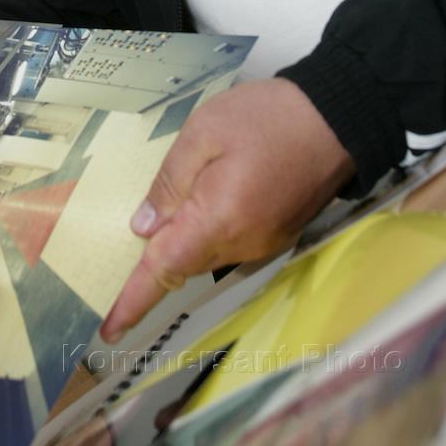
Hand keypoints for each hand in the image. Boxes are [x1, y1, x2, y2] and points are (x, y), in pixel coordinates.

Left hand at [100, 78, 355, 341]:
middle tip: (129, 230)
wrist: (337, 116)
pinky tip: (208, 197)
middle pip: (184, 263)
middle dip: (155, 256)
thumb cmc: (267, 117)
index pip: (165, 270)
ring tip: (175, 200)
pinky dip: (209, 230)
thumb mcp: (204, 132)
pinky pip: (230, 243)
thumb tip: (144, 228)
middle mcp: (243, 244)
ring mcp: (264, 243)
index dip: (134, 301)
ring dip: (185, 238)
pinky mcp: (277, 233)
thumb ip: (170, 181)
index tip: (109, 329)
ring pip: (206, 254)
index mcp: (219, 220)